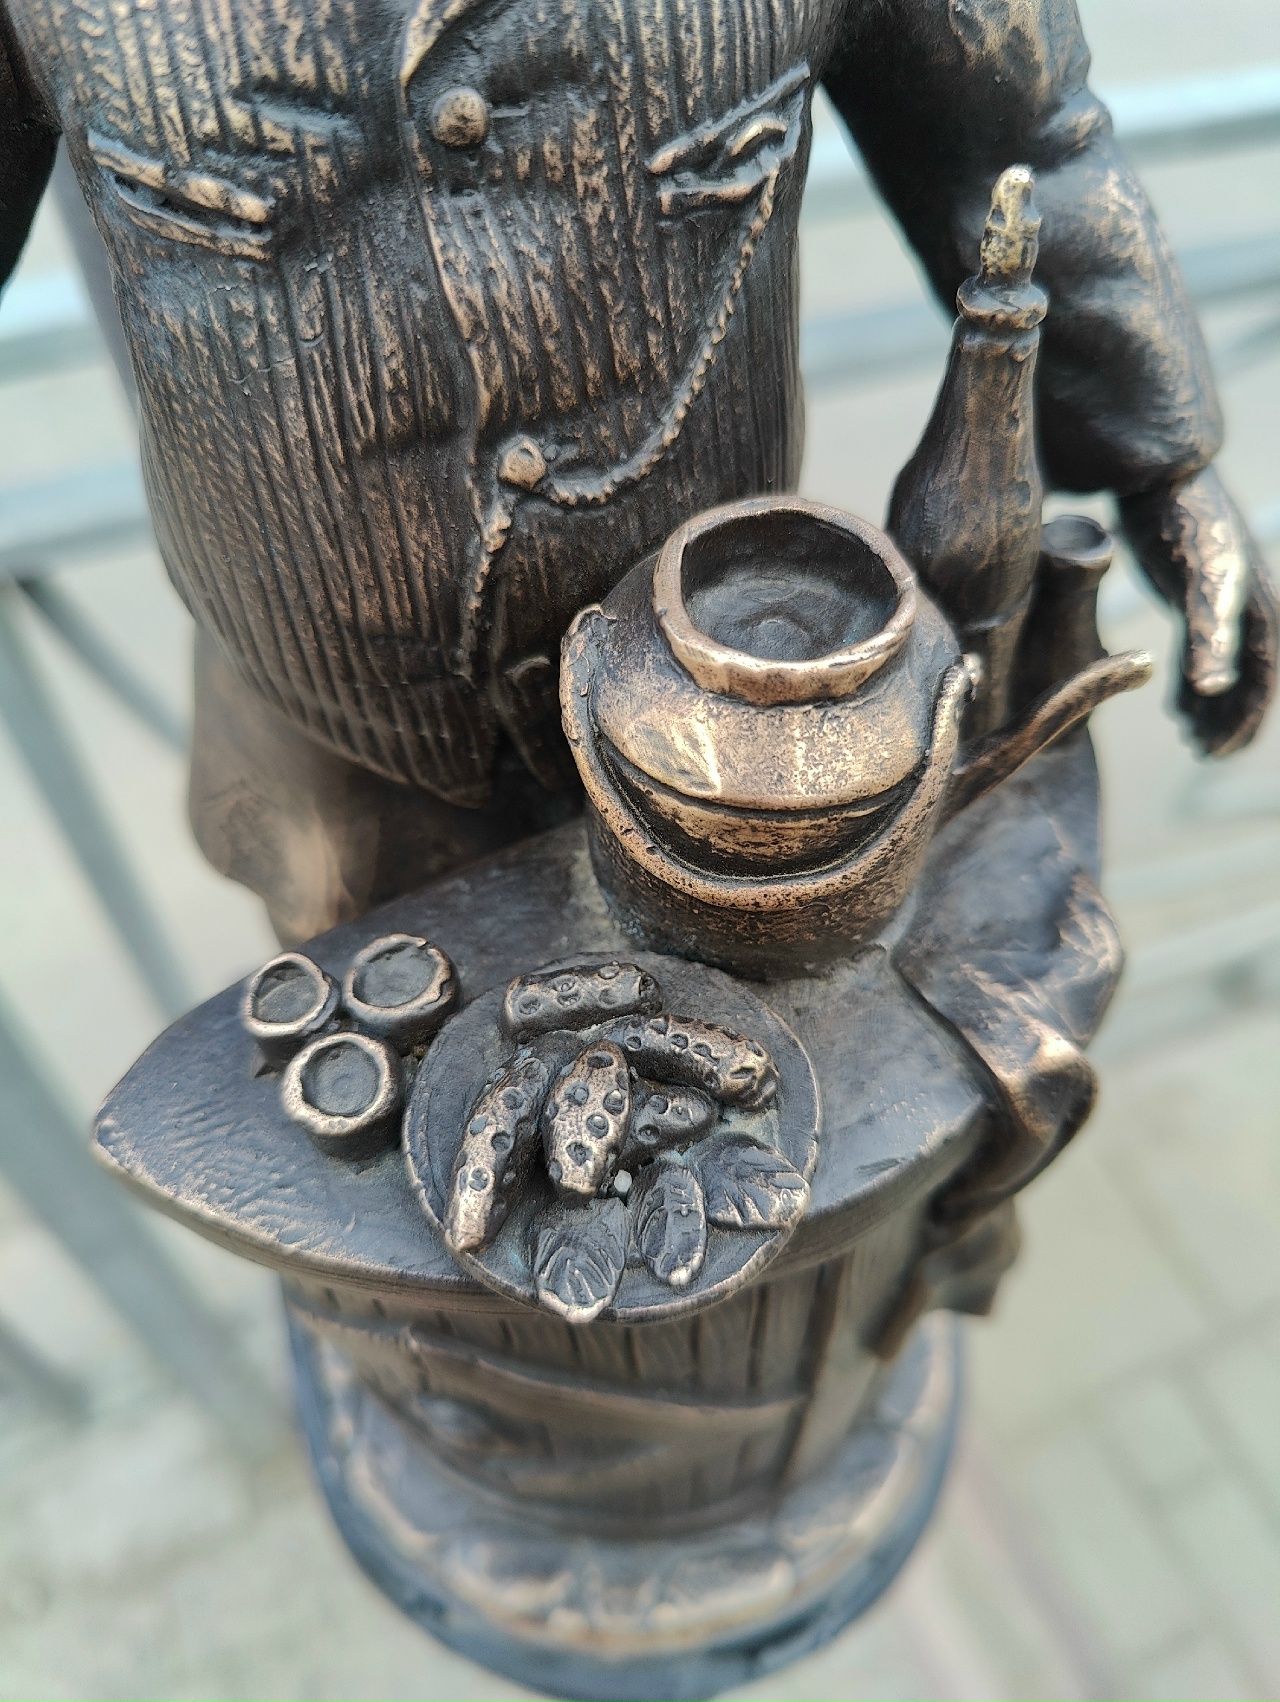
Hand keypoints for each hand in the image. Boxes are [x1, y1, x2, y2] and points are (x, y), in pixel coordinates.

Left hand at [1120, 466, 1277, 755]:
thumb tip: (1214, 688)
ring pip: (1228, 666)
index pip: (1262, 679)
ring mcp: (1225, 599)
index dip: (1243, 719)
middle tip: (1201, 752)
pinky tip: (1177, 704)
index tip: (1216, 752)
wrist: (1161, 474)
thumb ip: (1206, 635)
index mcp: (1256, 609)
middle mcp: (1248, 606)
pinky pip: (1206, 648)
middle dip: (1231, 719)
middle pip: (1250, 678)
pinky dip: (1195, 679)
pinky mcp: (1197, 591)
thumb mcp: (1196, 581)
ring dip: (1213, 704)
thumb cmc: (1180, 526)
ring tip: (1188, 736)